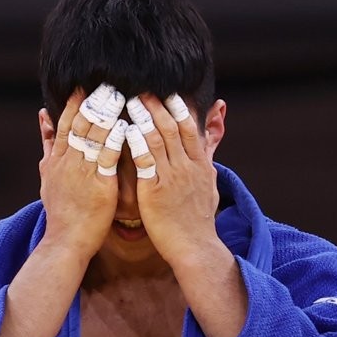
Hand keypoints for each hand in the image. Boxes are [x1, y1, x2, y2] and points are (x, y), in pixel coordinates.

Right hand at [38, 88, 125, 259]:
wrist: (66, 241)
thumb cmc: (62, 210)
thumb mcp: (48, 173)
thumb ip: (48, 144)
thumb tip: (42, 116)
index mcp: (58, 158)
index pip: (66, 122)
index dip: (76, 102)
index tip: (86, 84)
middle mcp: (68, 161)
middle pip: (80, 124)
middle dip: (93, 102)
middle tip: (107, 82)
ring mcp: (82, 172)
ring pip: (93, 137)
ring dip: (106, 114)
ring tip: (117, 95)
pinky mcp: (98, 185)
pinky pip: (106, 158)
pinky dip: (113, 141)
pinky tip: (124, 126)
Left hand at [124, 94, 220, 265]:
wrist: (195, 248)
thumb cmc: (198, 222)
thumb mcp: (210, 188)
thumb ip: (208, 164)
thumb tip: (208, 150)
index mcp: (200, 166)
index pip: (190, 129)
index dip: (179, 109)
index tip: (168, 92)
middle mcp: (188, 167)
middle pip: (173, 128)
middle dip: (158, 106)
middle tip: (143, 88)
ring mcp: (172, 178)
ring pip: (158, 139)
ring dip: (144, 117)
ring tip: (131, 100)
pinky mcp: (155, 191)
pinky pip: (145, 161)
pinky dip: (136, 143)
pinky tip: (126, 129)